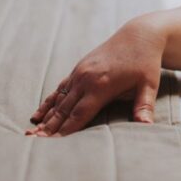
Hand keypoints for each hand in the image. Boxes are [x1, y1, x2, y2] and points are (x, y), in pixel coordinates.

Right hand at [26, 16, 165, 136]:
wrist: (139, 36)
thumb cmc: (145, 62)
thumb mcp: (149, 84)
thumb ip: (144, 106)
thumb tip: (146, 126)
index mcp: (101, 85)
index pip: (79, 114)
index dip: (65, 130)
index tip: (52, 144)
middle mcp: (86, 79)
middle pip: (64, 109)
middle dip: (49, 127)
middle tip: (34, 143)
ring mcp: (80, 73)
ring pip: (59, 99)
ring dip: (46, 117)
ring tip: (32, 132)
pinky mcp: (79, 69)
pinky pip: (60, 89)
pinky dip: (49, 102)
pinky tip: (39, 114)